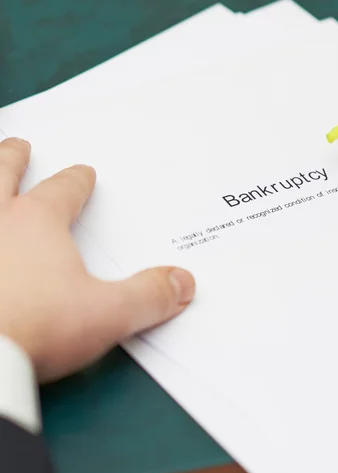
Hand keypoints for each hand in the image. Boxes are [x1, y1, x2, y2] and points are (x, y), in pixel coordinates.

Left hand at [0, 138, 194, 381]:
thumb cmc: (32, 327)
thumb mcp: (105, 314)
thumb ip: (148, 296)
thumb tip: (184, 282)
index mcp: (35, 222)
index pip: (62, 191)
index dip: (76, 181)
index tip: (83, 173)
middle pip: (1, 174)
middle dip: (11, 158)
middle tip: (17, 144)